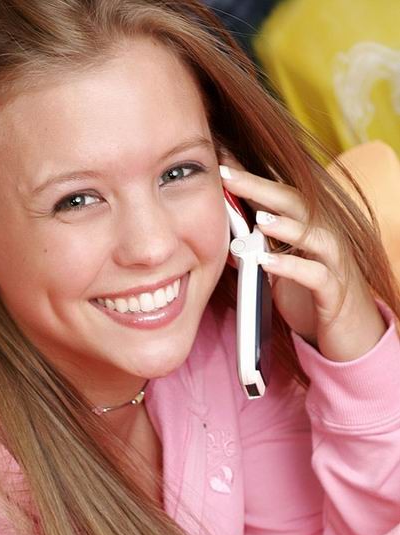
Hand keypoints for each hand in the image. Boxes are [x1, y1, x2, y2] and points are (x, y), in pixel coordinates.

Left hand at [219, 157, 386, 360]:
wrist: (352, 335)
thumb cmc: (314, 298)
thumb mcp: (281, 270)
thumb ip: (261, 250)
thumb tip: (229, 236)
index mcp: (309, 228)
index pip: (279, 193)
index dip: (251, 175)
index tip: (220, 160)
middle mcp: (324, 238)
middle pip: (295, 203)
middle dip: (260, 187)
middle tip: (228, 175)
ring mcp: (334, 263)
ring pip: (314, 234)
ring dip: (285, 224)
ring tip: (257, 218)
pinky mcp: (335, 292)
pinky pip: (317, 275)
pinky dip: (292, 267)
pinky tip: (268, 263)